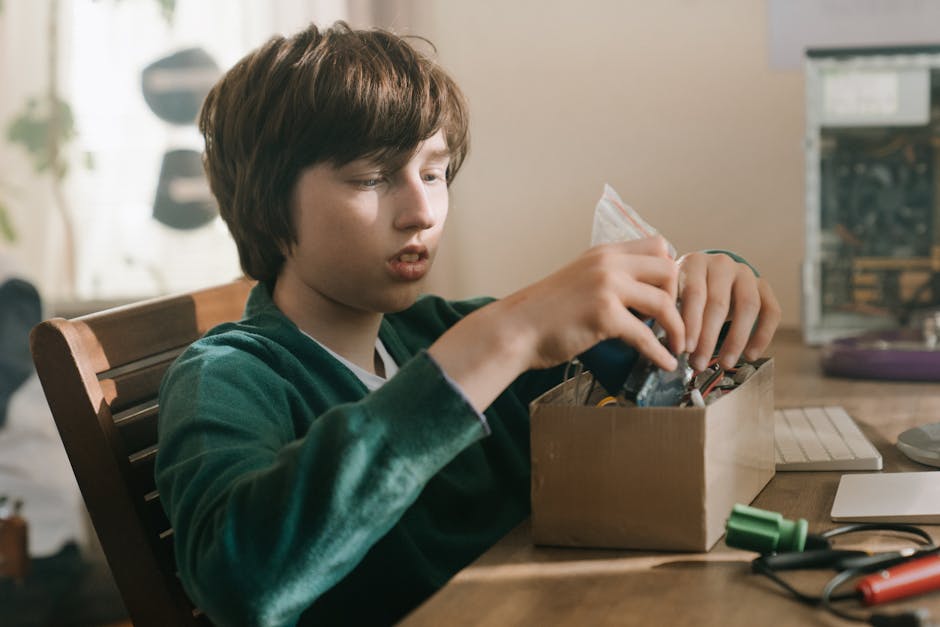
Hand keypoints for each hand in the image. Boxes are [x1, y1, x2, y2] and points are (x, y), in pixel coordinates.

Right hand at [430, 236, 684, 411]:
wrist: (515, 329)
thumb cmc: (545, 313)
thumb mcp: (579, 281)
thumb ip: (608, 280)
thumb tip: (640, 299)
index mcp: (604, 253)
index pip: (657, 246)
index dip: (669, 271)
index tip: (669, 295)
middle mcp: (608, 263)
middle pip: (668, 270)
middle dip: (678, 298)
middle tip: (674, 321)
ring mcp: (606, 286)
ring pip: (663, 302)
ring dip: (676, 328)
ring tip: (676, 346)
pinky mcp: (604, 314)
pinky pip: (646, 335)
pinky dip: (660, 352)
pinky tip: (664, 364)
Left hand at [677, 252, 780, 371]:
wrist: (707, 277)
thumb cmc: (682, 291)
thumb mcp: (671, 295)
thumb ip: (670, 313)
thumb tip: (667, 345)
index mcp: (694, 262)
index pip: (694, 293)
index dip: (691, 324)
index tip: (685, 349)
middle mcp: (721, 263)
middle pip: (719, 302)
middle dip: (708, 338)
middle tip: (699, 363)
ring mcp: (745, 273)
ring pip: (748, 306)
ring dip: (736, 339)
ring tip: (725, 363)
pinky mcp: (764, 286)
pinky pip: (771, 311)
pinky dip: (762, 336)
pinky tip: (750, 356)